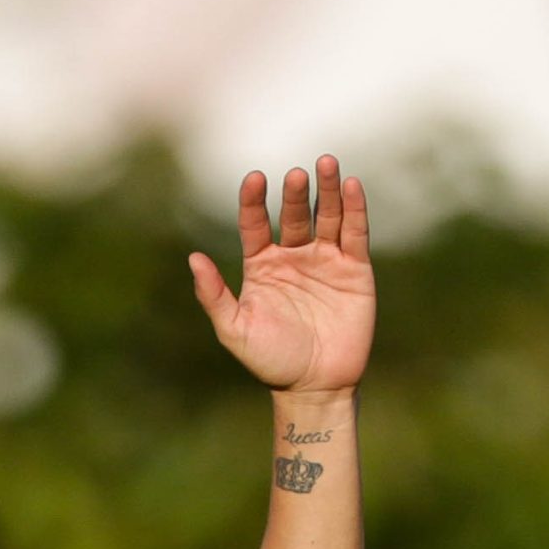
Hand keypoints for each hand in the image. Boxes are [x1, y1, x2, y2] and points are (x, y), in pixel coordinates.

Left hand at [189, 156, 374, 398]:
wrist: (314, 385)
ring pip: (326, 216)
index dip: (253, 201)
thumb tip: (193, 258)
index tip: (254, 179)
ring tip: (326, 164)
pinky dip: (354, 209)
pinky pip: (355, 232)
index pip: (255, 224)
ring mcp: (325, 260)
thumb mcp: (234, 329)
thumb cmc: (270, 361)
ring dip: (327, 190)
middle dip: (294, 194)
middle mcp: (292, 257)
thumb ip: (214, 295)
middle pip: (293, 215)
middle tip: (295, 175)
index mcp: (261, 267)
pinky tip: (350, 185)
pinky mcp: (355, 269)